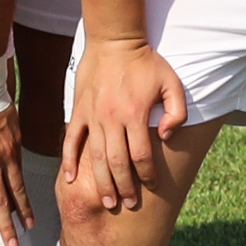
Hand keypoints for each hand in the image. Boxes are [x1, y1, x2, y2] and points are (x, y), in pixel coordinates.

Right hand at [63, 36, 185, 213]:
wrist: (114, 41)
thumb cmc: (146, 63)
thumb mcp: (172, 83)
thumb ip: (177, 112)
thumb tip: (166, 137)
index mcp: (135, 114)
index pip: (141, 155)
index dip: (147, 175)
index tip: (151, 185)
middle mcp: (112, 119)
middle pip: (117, 163)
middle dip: (124, 187)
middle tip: (128, 204)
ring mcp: (92, 116)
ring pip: (95, 158)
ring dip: (102, 182)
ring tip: (108, 201)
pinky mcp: (79, 111)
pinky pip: (71, 141)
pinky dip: (69, 161)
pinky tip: (70, 179)